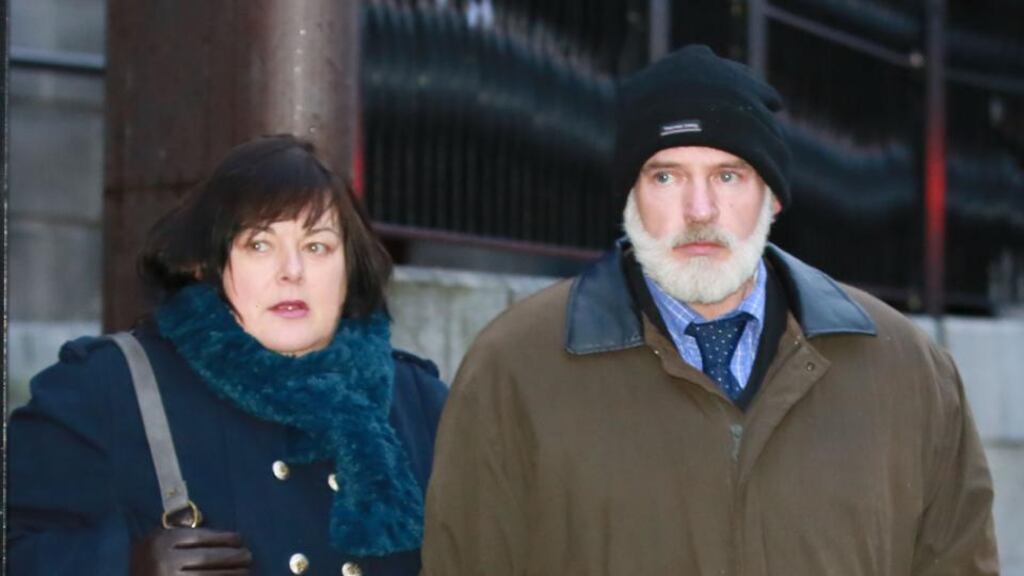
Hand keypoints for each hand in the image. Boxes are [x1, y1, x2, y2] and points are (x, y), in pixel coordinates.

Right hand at [131, 528, 252, 575]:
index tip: (240, 539)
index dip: (224, 538)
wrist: (120, 574)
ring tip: (245, 571)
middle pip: (208, 558)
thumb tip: (209, 526)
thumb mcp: (157, 540)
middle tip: (248, 556)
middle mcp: (164, 560)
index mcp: (163, 541)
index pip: (201, 538)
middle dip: (232, 557)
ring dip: (230, 574)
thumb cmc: (146, 560)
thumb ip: (179, 532)